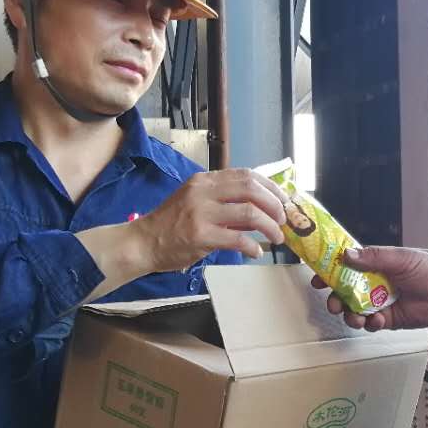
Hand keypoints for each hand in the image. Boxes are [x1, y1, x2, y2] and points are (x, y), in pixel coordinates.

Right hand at [135, 169, 288, 270]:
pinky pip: (237, 238)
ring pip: (250, 212)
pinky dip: (252, 246)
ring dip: (270, 227)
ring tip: (276, 238)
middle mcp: (204, 191)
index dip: (270, 187)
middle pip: (252, 189)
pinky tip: (255, 252)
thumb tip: (262, 208)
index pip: (246, 175)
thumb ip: (227, 203)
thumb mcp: (198, 203)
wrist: (143, 242)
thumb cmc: (172, 224)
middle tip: (283, 220)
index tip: (283, 200)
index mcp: (205, 180)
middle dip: (275, 205)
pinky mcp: (200, 235)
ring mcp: (201, 212)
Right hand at [314, 246, 427, 332]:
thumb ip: (373, 257)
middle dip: (335, 298)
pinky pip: (369, 323)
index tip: (318, 276)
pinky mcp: (386, 319)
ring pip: (353, 309)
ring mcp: (378, 301)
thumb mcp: (400, 259)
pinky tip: (378, 320)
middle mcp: (374, 283)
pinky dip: (369, 323)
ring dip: (349, 314)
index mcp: (376, 264)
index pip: (347, 265)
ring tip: (354, 316)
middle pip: (344, 290)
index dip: (330, 270)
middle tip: (333, 303)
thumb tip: (347, 255)